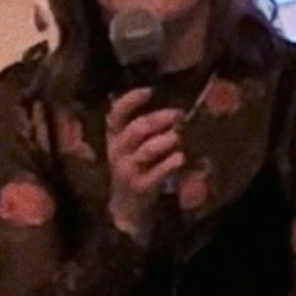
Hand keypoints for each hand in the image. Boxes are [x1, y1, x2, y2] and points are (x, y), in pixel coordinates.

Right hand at [106, 88, 184, 242]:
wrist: (127, 204)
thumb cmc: (136, 165)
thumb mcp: (132, 145)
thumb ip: (146, 126)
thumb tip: (174, 108)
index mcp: (115, 136)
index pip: (117, 114)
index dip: (131, 100)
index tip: (150, 91)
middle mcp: (118, 151)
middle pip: (137, 130)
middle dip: (159, 119)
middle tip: (178, 114)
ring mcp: (128, 170)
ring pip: (148, 150)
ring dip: (167, 140)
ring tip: (179, 137)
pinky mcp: (141, 186)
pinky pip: (159, 171)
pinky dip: (172, 162)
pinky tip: (181, 157)